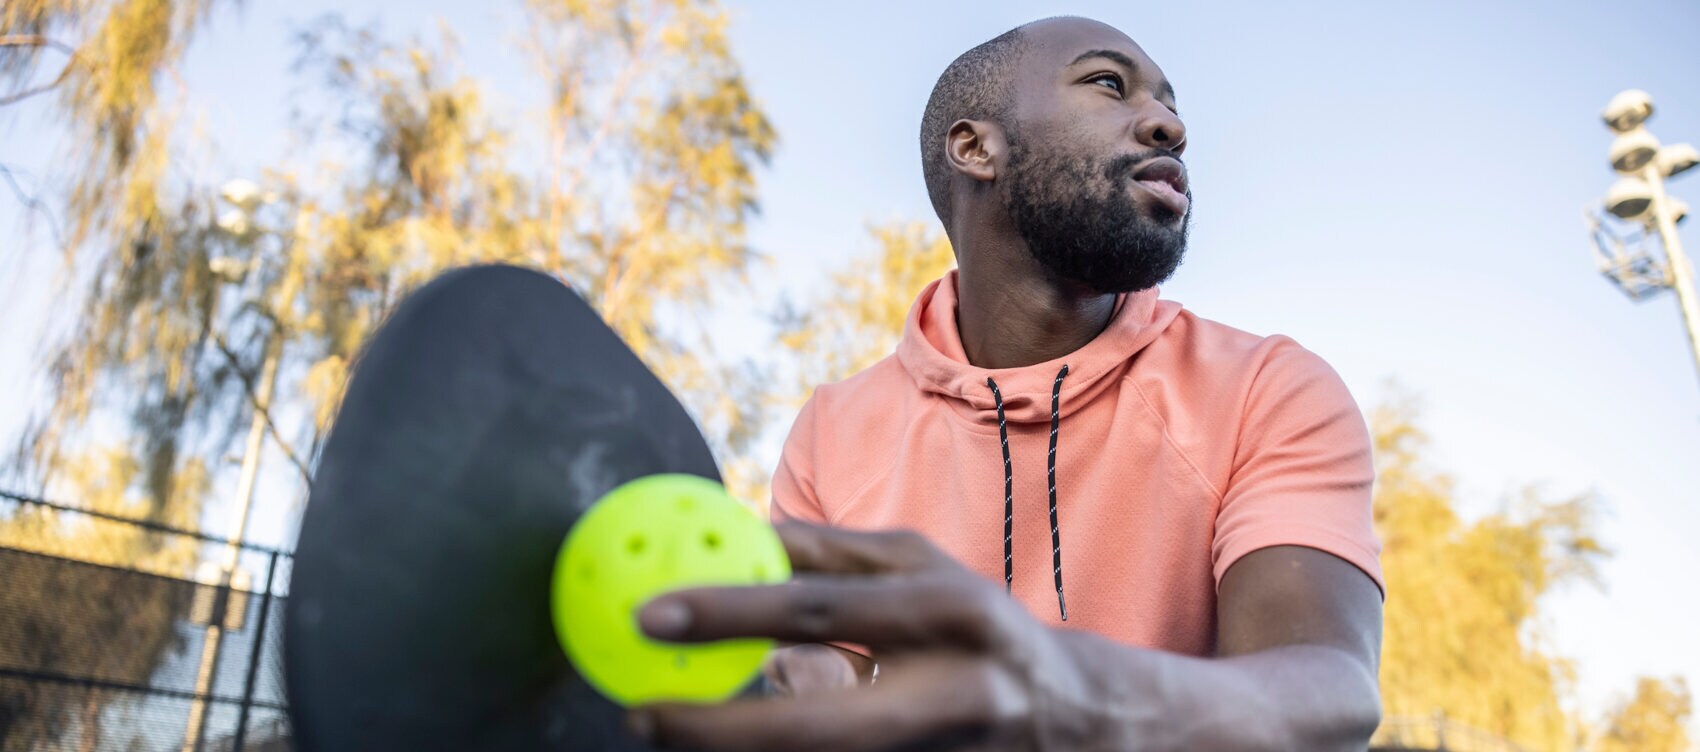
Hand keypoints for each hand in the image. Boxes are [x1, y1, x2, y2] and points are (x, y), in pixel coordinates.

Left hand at [627, 523, 1087, 751]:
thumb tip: (734, 529)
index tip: (648, 613)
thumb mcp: (918, 570)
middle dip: (711, 730)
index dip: (727, 613)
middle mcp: (950, 693)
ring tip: (673, 723)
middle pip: (811, 730)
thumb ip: (831, 554)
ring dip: (741, 748)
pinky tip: (742, 739)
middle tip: (639, 712)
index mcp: (946, 611)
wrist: (1078, 718)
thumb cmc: (975, 625)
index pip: (818, 609)